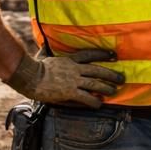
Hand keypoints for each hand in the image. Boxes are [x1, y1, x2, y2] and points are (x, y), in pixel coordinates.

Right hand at [6, 49, 123, 107]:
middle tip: (122, 78)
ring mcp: (73, 80)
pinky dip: (94, 101)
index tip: (114, 56)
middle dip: (111, 74)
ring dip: (106, 88)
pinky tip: (99, 104)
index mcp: (69, 60)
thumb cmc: (33, 66)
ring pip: (95, 84)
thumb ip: (46, 51)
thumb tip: (43, 44)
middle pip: (97, 70)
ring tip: (114, 91)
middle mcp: (74, 69)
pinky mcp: (69, 92)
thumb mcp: (42, 56)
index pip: (90, 55)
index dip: (103, 55)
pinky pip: (86, 97)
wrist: (28, 76)